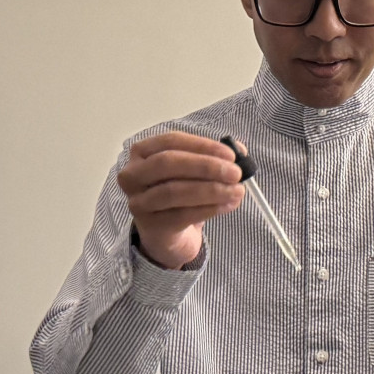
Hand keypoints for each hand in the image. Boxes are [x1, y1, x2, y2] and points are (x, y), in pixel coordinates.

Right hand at [117, 131, 244, 269]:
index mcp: (142, 151)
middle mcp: (133, 174)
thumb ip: (214, 157)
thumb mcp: (193, 171)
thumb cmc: (179, 192)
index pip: (171, 141)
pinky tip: (226, 206)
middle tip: (235, 173)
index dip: (203, 146)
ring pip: (174, 192)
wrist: (165, 232)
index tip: (231, 155)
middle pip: (167, 163)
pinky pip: (181, 215)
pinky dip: (208, 209)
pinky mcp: (150, 225)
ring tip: (236, 192)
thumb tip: (240, 152)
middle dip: (205, 167)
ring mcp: (138, 201)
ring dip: (210, 190)